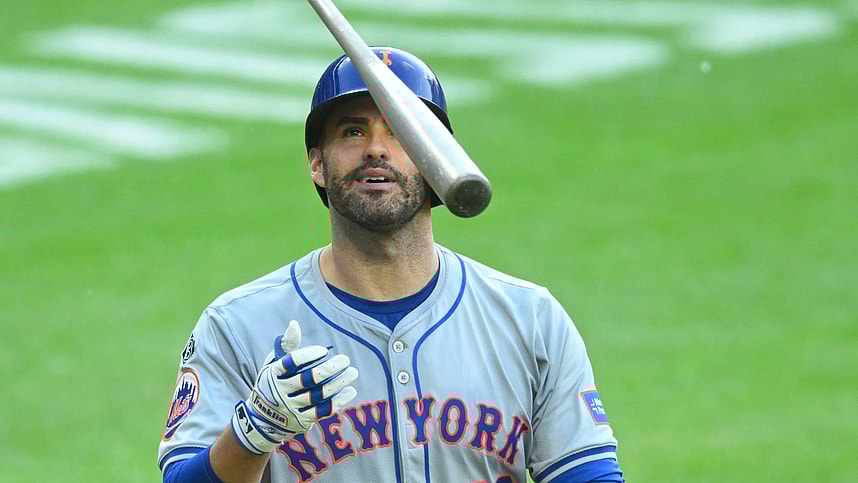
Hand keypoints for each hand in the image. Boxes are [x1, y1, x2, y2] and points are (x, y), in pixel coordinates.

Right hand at [231, 320, 357, 454]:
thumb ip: (287, 345)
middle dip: (330, 368)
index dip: (308, 355)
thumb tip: (294, 324)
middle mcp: (281, 391)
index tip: (324, 350)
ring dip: (339, 382)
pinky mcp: (302, 420)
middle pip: (309, 379)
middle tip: (345, 359)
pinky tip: (351, 391)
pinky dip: (339, 401)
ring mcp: (291, 408)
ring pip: (319, 394)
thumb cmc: (273, 383)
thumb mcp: (274, 364)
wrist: (262, 420)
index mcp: (274, 374)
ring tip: (353, 372)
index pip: (291, 362)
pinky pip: (323, 410)